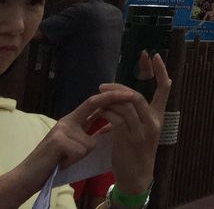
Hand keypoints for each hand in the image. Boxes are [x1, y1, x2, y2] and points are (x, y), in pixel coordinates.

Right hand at [4, 88, 144, 201]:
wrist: (28, 175)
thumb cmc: (53, 162)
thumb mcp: (72, 144)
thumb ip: (85, 133)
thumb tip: (108, 127)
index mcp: (71, 120)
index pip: (94, 102)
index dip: (112, 96)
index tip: (129, 93)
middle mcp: (67, 121)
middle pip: (94, 107)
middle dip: (111, 104)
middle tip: (111, 121)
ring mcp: (62, 129)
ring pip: (90, 142)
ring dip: (81, 155)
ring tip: (65, 160)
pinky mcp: (58, 141)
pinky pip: (81, 151)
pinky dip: (74, 161)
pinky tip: (61, 163)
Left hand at [100, 51, 170, 195]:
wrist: (137, 174)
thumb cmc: (137, 150)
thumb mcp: (141, 129)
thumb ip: (134, 113)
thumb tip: (117, 99)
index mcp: (159, 115)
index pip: (165, 87)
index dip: (161, 70)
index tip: (155, 55)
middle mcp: (154, 120)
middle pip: (137, 96)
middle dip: (119, 88)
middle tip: (103, 85)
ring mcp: (142, 130)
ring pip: (126, 106)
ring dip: (109, 100)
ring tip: (97, 98)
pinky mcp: (129, 139)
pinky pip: (117, 119)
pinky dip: (107, 113)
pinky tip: (99, 112)